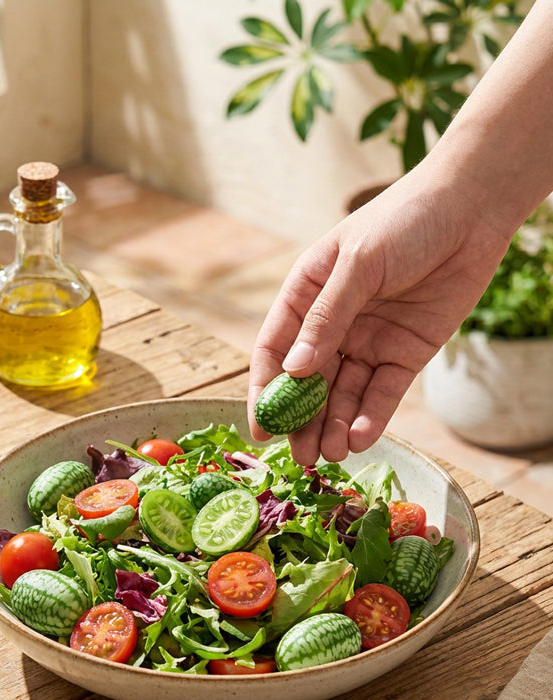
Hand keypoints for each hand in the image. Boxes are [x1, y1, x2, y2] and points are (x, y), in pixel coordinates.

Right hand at [247, 170, 511, 464]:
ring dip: (335, 425)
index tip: (262, 428)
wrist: (472, 208)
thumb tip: (295, 370)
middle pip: (308, 382)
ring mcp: (367, 342)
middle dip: (303, 420)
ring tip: (330, 455)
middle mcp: (332, 324)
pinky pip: (382, 392)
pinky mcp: (403, 355)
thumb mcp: (358, 264)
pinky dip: (372, 416)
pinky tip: (361, 437)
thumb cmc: (403, 220)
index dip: (265, 389)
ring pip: (344, 394)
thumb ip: (326, 317)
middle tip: (300, 456)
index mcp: (305, 295)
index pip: (275, 350)